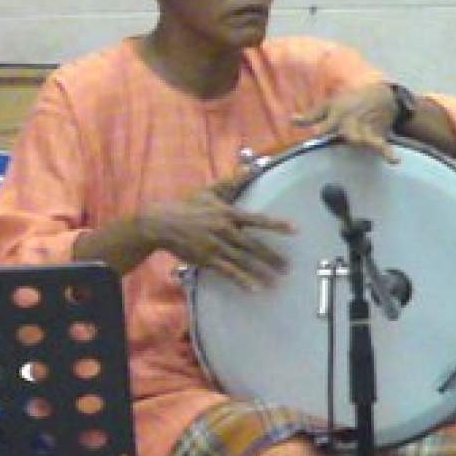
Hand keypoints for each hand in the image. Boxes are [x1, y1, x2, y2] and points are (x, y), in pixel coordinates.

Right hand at [141, 176, 294, 288]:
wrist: (160, 223)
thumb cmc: (188, 206)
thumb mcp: (211, 191)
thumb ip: (234, 181)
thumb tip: (253, 167)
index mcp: (227, 213)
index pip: (256, 219)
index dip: (276, 224)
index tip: (295, 229)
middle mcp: (223, 230)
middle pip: (253, 245)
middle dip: (272, 257)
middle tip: (288, 266)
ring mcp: (215, 246)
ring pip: (243, 260)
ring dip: (261, 271)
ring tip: (277, 280)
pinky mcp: (206, 259)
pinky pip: (227, 271)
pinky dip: (242, 280)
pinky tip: (254, 288)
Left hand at [294, 82, 400, 159]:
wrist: (381, 96)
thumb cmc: (351, 101)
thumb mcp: (329, 104)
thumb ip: (312, 116)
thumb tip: (291, 120)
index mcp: (336, 114)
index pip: (323, 125)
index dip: (317, 130)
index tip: (312, 135)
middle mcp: (350, 121)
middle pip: (344, 132)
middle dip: (341, 135)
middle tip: (336, 139)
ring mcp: (364, 128)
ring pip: (361, 137)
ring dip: (360, 140)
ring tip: (360, 143)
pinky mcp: (377, 135)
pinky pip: (382, 145)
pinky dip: (388, 152)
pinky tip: (394, 160)